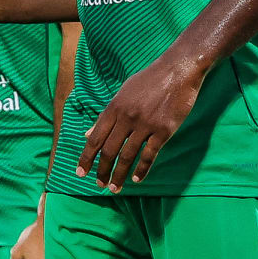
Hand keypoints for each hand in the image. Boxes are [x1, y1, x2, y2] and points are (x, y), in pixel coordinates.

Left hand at [78, 52, 202, 191]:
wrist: (177, 70)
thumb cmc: (149, 81)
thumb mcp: (123, 94)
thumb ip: (106, 115)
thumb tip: (88, 134)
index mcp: (114, 107)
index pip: (95, 138)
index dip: (87, 158)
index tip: (80, 173)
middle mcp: (126, 117)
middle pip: (109, 150)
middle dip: (102, 171)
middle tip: (99, 185)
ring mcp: (145, 124)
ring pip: (127, 156)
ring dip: (119, 175)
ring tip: (115, 188)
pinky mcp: (163, 130)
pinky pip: (149, 154)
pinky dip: (142, 170)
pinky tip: (136, 179)